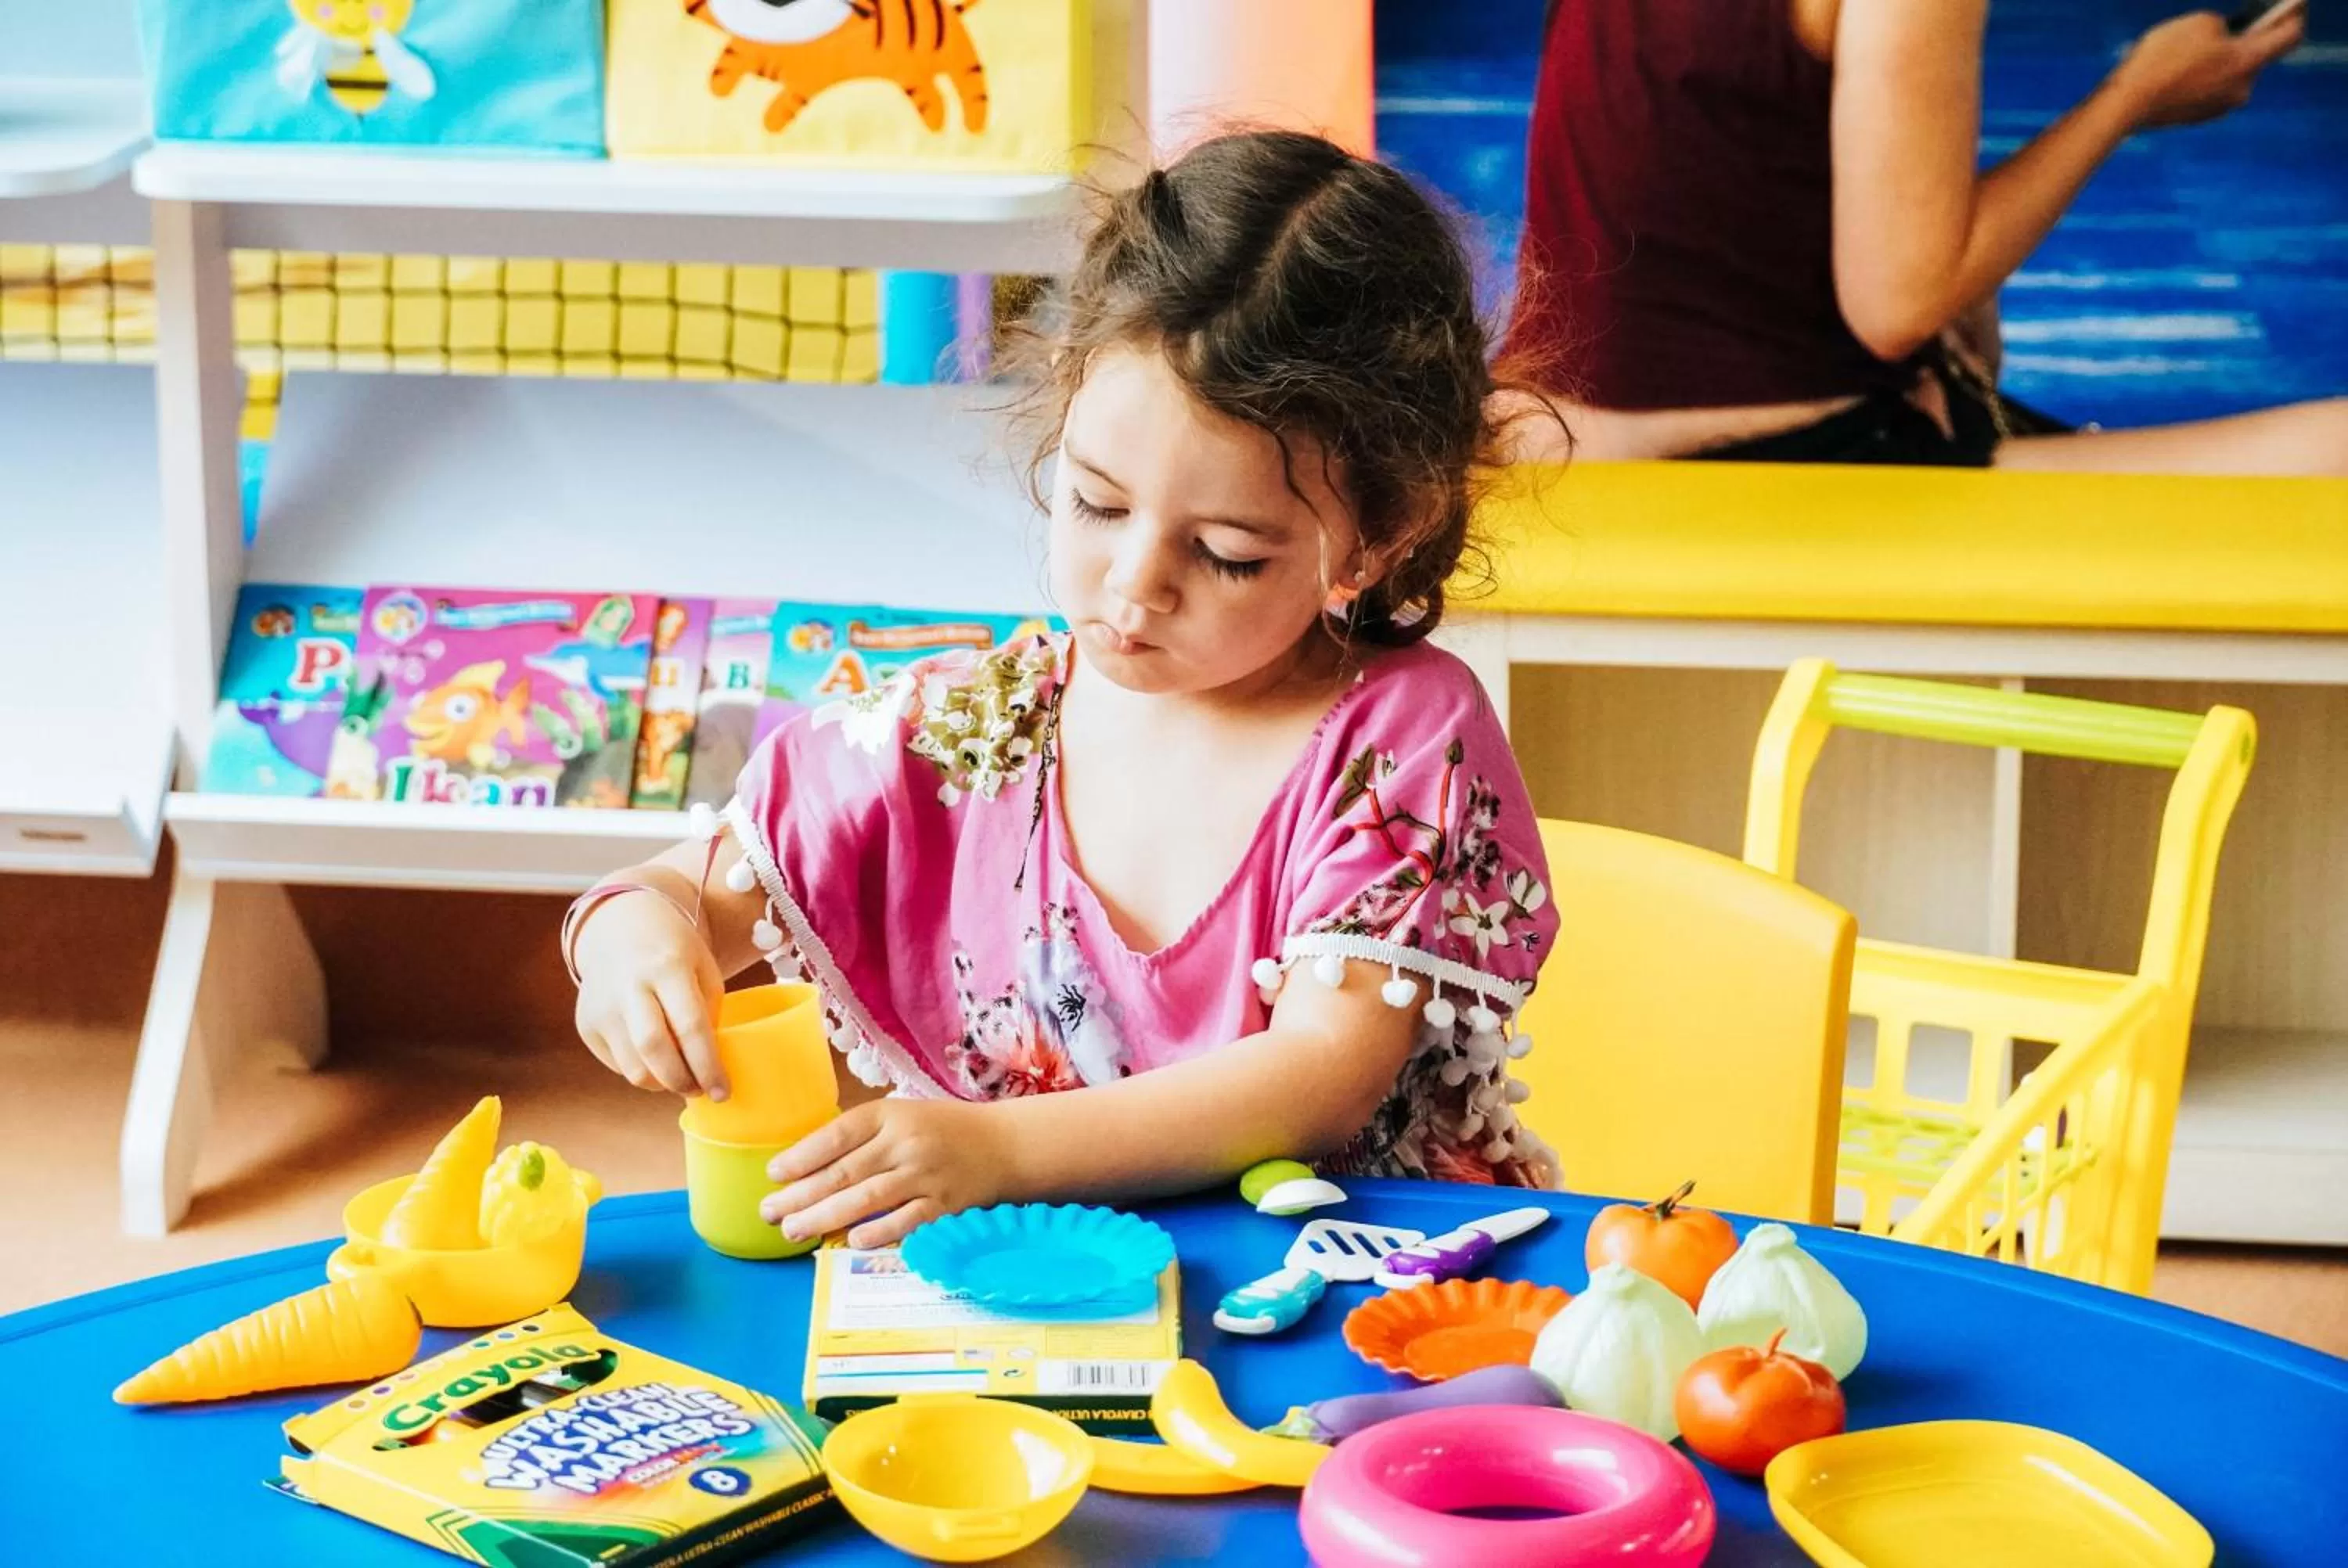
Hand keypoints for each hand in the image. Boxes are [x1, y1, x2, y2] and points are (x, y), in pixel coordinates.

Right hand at [572, 889, 725, 1098]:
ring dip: (662, 1082)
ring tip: (681, 1074)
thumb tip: (708, 1068)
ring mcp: (601, 1007)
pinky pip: (619, 1065)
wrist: (619, 929)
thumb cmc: (673, 952)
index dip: (708, 1066)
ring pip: (633, 1068)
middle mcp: (628, 987)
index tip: (723, 1092)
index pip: (690, 1026)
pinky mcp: (585, 1025)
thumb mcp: (703, 968)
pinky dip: (642, 1070)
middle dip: (682, 1081)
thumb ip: (709, 1014)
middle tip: (701, 1091)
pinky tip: (654, 1055)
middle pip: (654, 1050)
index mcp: (667, 967)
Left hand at [761, 1098, 1018, 1249]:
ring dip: (825, 1217)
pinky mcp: (945, 1204)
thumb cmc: (940, 1130)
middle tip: (770, 1213)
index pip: (836, 1135)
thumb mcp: (900, 1117)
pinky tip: (851, 1242)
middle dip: (800, 1196)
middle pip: (843, 1172)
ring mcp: (926, 1174)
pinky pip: (905, 1221)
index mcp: (889, 1115)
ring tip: (794, 1230)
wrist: (1003, 1144)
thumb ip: (860, 1137)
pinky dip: (877, 1233)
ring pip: (866, 1199)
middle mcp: (905, 1142)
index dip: (801, 1156)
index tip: (773, 1175)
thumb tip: (806, 1169)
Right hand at [2108, 9, 2303, 129]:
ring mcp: (2220, 107)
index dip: (2294, 15)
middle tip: (2229, 25)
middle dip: (2245, 40)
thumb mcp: (2199, 22)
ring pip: (2230, 75)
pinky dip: (2201, 78)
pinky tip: (2175, 71)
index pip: (2290, 35)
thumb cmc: (2163, 58)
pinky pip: (2209, 91)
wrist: (2127, 103)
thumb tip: (2224, 36)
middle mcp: (2242, 88)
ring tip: (2189, 51)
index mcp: (2249, 61)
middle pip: (2256, 57)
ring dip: (2219, 61)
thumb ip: (2223, 25)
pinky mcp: (2198, 118)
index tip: (2292, 5)